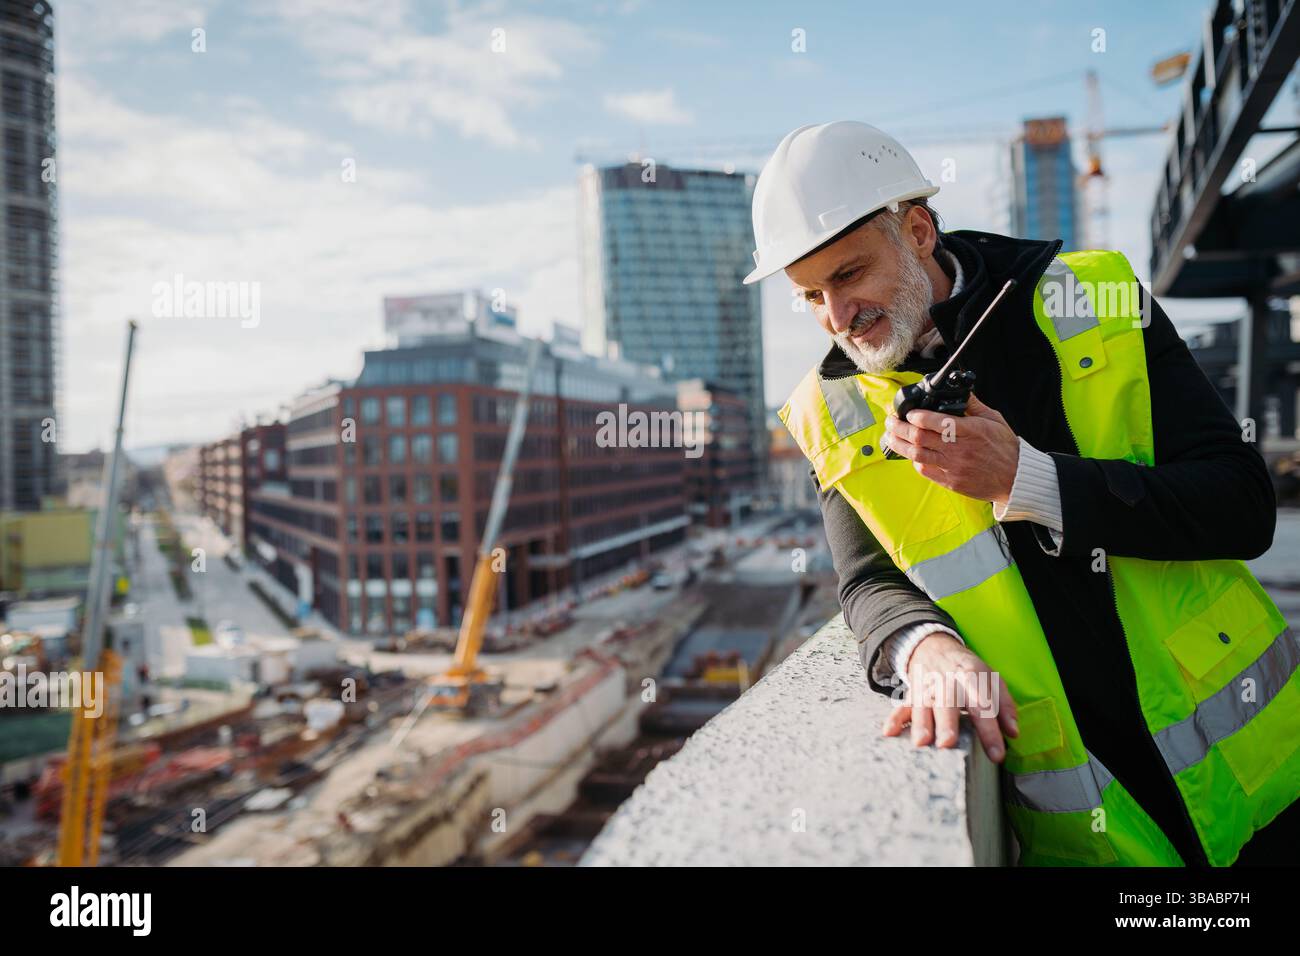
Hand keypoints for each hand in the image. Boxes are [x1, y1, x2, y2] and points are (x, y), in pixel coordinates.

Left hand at [881, 392, 1018, 505]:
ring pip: (917, 455)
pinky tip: (910, 453)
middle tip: (891, 421)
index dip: (917, 416)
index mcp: (970, 432)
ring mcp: (953, 468)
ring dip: (899, 444)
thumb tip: (960, 390)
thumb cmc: (1005, 448)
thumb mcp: (994, 419)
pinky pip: (925, 470)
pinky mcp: (951, 482)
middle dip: (899, 427)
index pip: (937, 422)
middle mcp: (959, 450)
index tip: (908, 412)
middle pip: (920, 438)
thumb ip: (973, 405)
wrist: (1015, 478)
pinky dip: (914, 461)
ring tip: (890, 436)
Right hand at [881, 631, 1018, 763]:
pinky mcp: (912, 694)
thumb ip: (1004, 706)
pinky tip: (888, 732)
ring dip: (921, 723)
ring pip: (923, 705)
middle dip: (947, 722)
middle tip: (947, 743)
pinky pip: (901, 706)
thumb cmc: (969, 671)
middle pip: (948, 703)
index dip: (991, 731)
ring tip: (921, 742)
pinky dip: (894, 718)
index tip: (997, 756)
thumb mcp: (992, 680)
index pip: (984, 706)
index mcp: (972, 679)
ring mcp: (927, 688)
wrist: (935, 647)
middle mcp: (948, 683)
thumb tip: (1013, 733)